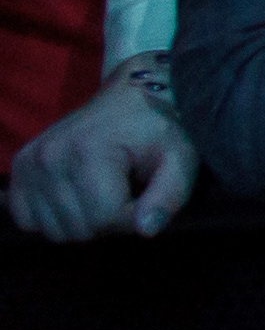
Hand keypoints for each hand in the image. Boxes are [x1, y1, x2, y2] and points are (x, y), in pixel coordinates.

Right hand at [5, 64, 196, 239]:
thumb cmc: (159, 129)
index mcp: (89, 150)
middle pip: (79, 228)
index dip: (133, 217)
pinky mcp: (19, 169)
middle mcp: (50, 157)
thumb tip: (146, 231)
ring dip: (83, 221)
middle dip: (109, 221)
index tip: (146, 197)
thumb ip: (169, 194)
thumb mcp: (179, 157)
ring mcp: (29, 163)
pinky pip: (28, 221)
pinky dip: (54, 217)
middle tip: (125, 192)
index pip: (106, 218)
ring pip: (54, 231)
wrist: (130, 97)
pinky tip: (77, 196)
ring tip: (103, 192)